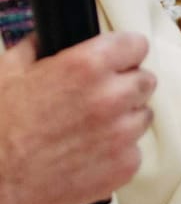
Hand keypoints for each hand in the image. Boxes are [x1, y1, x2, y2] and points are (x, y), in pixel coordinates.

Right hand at [0, 33, 155, 203]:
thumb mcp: (7, 74)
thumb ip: (36, 49)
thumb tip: (47, 38)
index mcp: (86, 67)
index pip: (136, 45)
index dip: (123, 52)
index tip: (116, 60)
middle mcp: (111, 97)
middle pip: (145, 81)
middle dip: (125, 86)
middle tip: (98, 99)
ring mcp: (122, 134)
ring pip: (142, 116)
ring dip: (124, 119)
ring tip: (89, 129)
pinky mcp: (125, 166)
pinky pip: (135, 150)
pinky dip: (118, 151)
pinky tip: (88, 154)